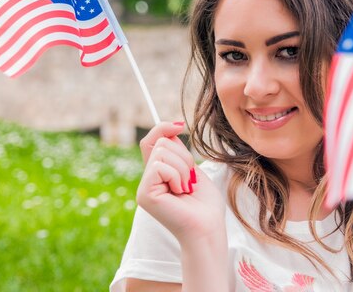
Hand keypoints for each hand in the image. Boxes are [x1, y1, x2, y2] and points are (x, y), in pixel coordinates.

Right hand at [136, 121, 225, 243]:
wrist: (208, 227)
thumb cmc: (205, 204)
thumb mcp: (192, 170)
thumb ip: (178, 152)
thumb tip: (171, 129)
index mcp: (159, 173)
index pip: (151, 141)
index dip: (163, 128)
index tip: (180, 126)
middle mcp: (148, 179)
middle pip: (160, 142)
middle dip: (183, 156)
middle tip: (190, 179)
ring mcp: (144, 187)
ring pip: (162, 152)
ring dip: (183, 168)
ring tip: (186, 188)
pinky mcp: (144, 194)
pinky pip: (160, 167)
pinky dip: (176, 176)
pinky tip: (180, 192)